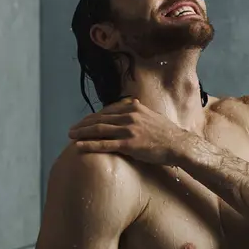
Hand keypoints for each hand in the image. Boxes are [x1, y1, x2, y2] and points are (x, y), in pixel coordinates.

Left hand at [68, 98, 192, 165]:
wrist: (178, 144)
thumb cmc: (166, 133)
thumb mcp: (152, 115)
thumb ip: (139, 110)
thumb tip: (132, 103)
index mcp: (133, 108)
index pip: (107, 110)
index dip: (93, 116)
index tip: (83, 121)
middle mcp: (129, 116)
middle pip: (100, 118)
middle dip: (83, 124)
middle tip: (72, 129)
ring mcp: (128, 130)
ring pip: (99, 129)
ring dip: (82, 132)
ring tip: (71, 135)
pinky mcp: (128, 144)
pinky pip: (105, 144)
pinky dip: (90, 144)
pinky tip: (79, 146)